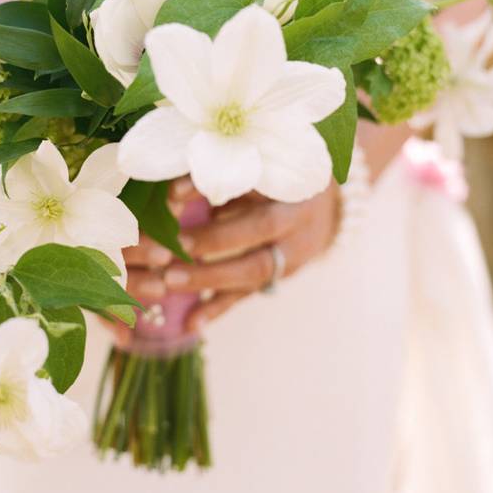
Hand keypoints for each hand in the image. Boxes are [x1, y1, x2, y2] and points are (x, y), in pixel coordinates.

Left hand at [123, 178, 341, 333]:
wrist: (324, 209)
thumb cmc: (275, 179)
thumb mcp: (258, 169)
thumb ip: (224, 178)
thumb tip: (171, 190)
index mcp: (288, 181)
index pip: (251, 183)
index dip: (212, 189)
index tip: (172, 194)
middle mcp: (296, 217)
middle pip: (259, 230)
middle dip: (211, 239)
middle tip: (168, 247)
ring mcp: (293, 251)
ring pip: (254, 269)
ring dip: (209, 277)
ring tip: (170, 282)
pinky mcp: (281, 277)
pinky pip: (248, 294)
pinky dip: (218, 309)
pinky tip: (190, 324)